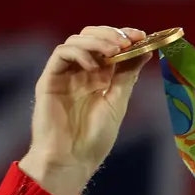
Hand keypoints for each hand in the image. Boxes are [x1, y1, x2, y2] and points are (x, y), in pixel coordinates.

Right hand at [19, 26, 151, 194]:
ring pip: (76, 41)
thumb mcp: (118, 102)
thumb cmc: (95, 139)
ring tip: (114, 51)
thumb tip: (145, 50)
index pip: (110, 45)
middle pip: (92, 37)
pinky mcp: (49, 80)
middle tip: (128, 41)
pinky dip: (79, 53)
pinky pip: (61, 54)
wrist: (72, 161)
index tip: (142, 36)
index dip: (125, 36)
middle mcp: (81, 72)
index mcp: (100, 77)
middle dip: (112, 34)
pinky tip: (93, 67)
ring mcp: (65, 74)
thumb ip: (127, 75)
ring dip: (98, 41)